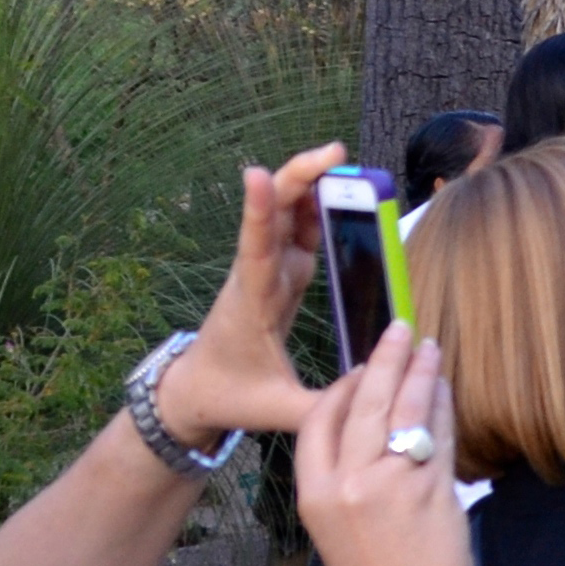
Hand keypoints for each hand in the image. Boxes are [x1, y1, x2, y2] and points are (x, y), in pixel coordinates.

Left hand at [155, 145, 346, 445]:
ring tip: (343, 162)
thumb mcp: (275, 411)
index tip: (256, 174)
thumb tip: (370, 402)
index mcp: (252, 303)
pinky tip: (337, 190)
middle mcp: (258, 277)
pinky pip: (299, 231)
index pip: (256, 250)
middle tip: (337, 154)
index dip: (259, 212)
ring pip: (288, 215)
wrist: (194, 391)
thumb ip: (321, 410)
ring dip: (310, 184)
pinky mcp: (280, 276)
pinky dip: (317, 207)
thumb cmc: (229, 397)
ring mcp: (268, 272)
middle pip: (277, 214)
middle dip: (301, 177)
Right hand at [293, 323, 478, 565]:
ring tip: (428, 347)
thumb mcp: (334, 528)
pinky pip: (439, 434)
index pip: (319, 421)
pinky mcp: (434, 490)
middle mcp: (348, 485)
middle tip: (399, 330)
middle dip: (383, 360)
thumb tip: (368, 423)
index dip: (340, 387)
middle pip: (363, 402)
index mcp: (314, 495)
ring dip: (419, 372)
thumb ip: (344, 477)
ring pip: (404, 410)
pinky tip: (446, 388)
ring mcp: (392, 485)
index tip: (359, 368)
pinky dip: (443, 407)